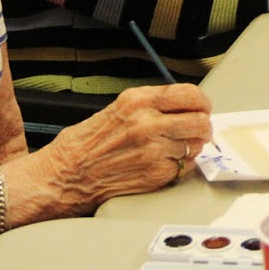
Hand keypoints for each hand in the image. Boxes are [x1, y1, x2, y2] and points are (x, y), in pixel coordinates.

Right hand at [26, 84, 212, 213]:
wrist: (64, 175)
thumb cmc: (85, 143)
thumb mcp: (118, 107)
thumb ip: (152, 104)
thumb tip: (184, 104)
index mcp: (138, 101)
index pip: (190, 94)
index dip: (202, 101)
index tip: (203, 106)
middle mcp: (148, 123)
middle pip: (200, 120)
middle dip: (203, 125)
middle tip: (199, 128)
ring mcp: (153, 150)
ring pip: (195, 145)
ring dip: (192, 146)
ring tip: (177, 146)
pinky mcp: (154, 174)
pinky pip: (185, 166)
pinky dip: (181, 164)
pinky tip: (166, 161)